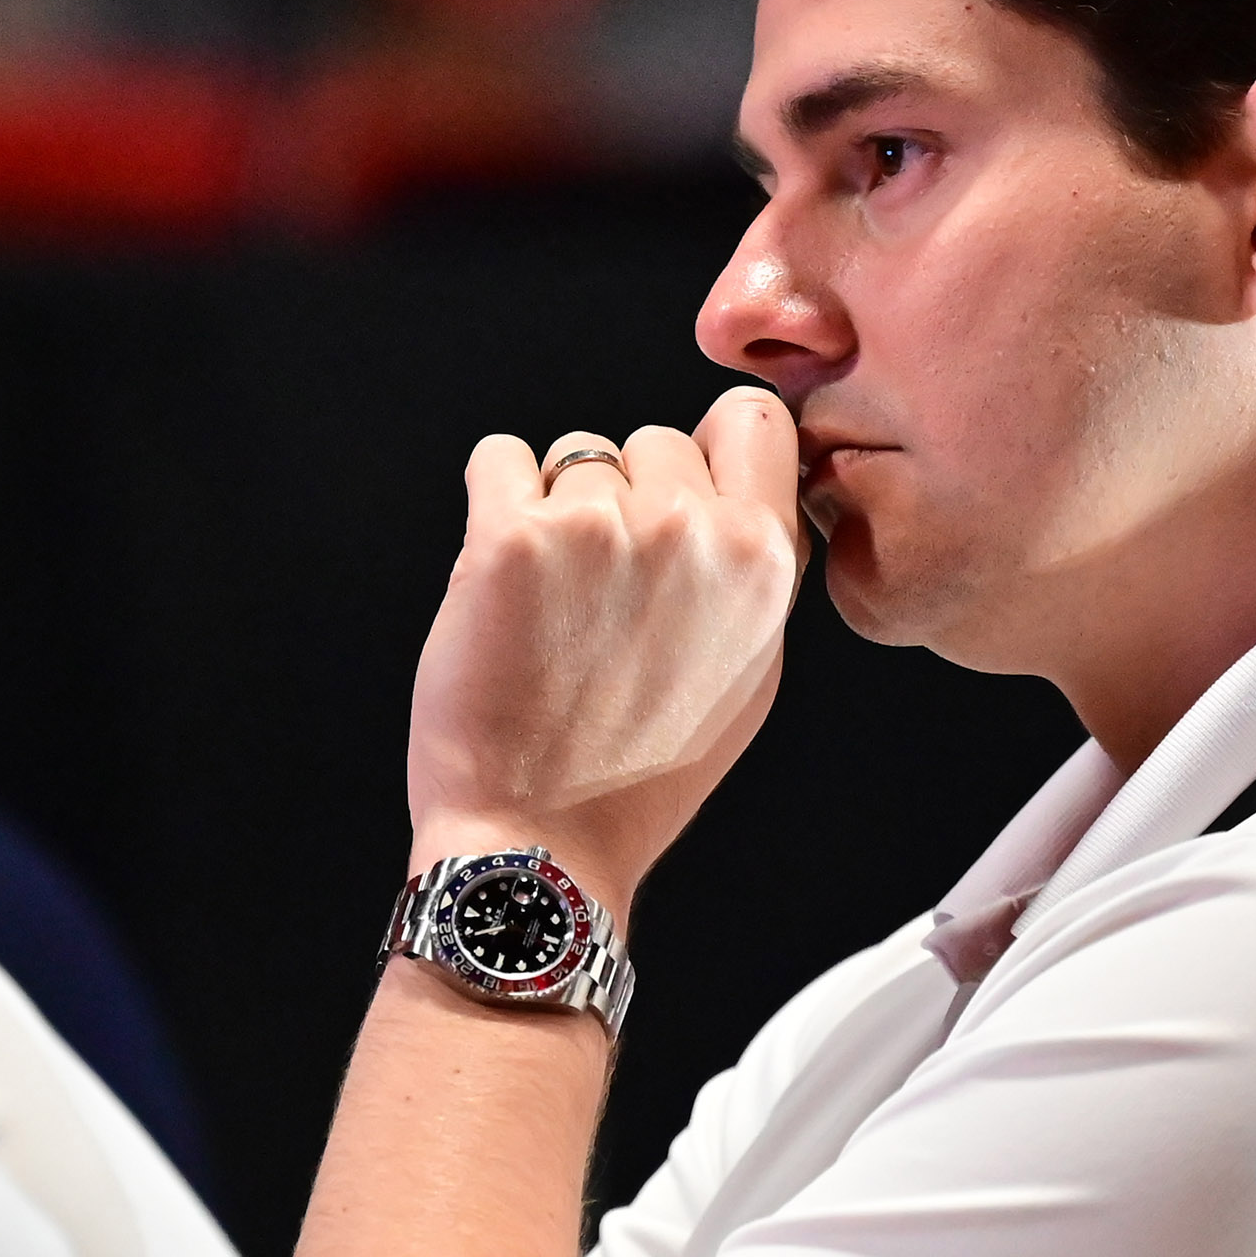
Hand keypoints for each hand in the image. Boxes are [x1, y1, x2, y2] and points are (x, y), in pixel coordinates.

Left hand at [405, 387, 803, 905]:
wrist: (538, 838)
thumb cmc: (641, 773)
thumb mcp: (748, 674)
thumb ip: (757, 569)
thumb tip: (745, 490)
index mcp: (761, 560)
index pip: (751, 418)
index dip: (710, 449)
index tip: (678, 495)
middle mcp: (688, 532)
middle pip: (653, 439)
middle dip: (627, 496)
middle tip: (603, 593)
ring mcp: (597, 529)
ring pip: (574, 455)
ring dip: (556, 509)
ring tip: (552, 605)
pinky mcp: (508, 540)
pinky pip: (497, 459)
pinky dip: (494, 501)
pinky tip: (502, 575)